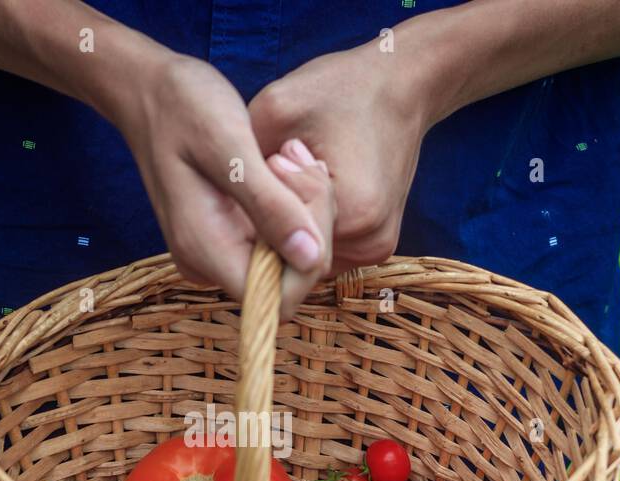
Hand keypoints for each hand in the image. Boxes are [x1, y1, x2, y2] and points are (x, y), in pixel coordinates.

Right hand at [110, 55, 333, 314]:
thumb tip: (309, 257)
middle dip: (312, 220)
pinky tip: (281, 163)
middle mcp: (211, 264)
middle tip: (296, 158)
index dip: (310, 255)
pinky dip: (294, 200)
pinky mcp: (231, 236)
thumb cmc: (181, 108)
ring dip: (306, 204)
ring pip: (293, 254)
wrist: (148, 92)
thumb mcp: (229, 147)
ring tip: (286, 154)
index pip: (280, 296)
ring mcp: (220, 253)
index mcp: (205, 252)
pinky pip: (281, 235)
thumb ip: (269, 205)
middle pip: (292, 276)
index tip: (302, 187)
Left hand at [249, 46, 428, 272]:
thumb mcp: (277, 109)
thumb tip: (217, 205)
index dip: (263, 206)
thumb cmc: (341, 89)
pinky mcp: (375, 244)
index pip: (280, 243)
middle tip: (282, 162)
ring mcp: (376, 248)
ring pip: (306, 255)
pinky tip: (306, 188)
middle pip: (295, 255)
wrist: (401, 85)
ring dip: (289, 223)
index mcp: (354, 215)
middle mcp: (371, 244)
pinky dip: (306, 225)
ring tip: (296, 172)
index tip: (278, 157)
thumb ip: (246, 162)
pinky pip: (323, 247)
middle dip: (274, 216)